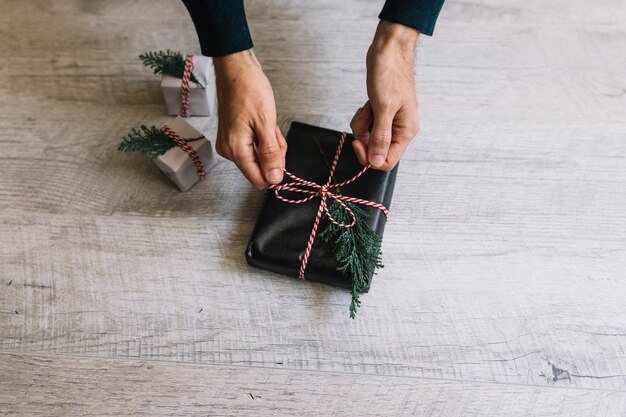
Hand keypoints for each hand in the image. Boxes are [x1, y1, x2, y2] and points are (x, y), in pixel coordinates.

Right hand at [213, 49, 286, 188]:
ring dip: (269, 143)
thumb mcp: (266, 123)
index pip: (259, 180)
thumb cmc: (249, 89)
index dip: (274, 170)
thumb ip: (270, 154)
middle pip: (260, 168)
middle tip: (273, 131)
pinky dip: (263, 138)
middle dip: (273, 153)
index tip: (279, 151)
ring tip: (267, 123)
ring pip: (259, 157)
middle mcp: (229, 150)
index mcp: (235, 149)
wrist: (236, 69)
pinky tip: (262, 122)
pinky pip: (254, 147)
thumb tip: (274, 178)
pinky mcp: (233, 137)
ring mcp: (230, 144)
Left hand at [351, 20, 420, 169]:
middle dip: (363, 137)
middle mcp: (400, 129)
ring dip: (362, 124)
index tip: (358, 143)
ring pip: (368, 137)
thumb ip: (380, 137)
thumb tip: (376, 161)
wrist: (388, 50)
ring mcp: (390, 121)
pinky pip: (366, 125)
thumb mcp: (383, 108)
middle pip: (376, 150)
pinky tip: (367, 104)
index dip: (369, 157)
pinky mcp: (380, 113)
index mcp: (406, 131)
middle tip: (364, 118)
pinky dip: (363, 117)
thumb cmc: (390, 73)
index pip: (387, 161)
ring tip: (368, 106)